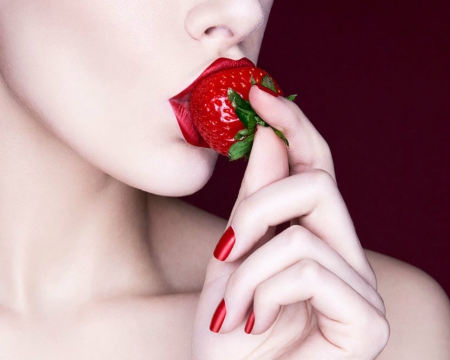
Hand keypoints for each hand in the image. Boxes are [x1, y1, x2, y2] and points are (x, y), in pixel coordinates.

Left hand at [192, 85, 388, 359]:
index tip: (260, 93)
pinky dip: (264, 291)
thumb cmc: (229, 330)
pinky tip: (255, 322)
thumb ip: (258, 200)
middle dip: (258, 206)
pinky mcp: (369, 320)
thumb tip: (271, 140)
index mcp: (319, 240)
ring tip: (233, 307)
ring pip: (302, 231)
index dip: (294, 125)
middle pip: (317, 185)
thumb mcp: (233, 255)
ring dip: (249, 268)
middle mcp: (348, 257)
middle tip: (226, 247)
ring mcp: (363, 289)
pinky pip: (309, 269)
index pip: (317, 168)